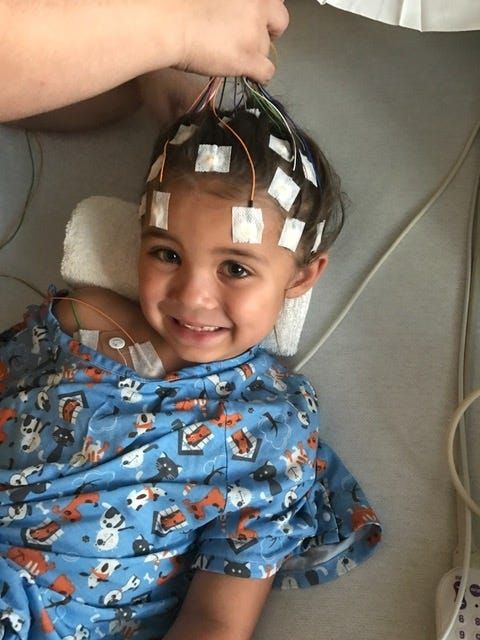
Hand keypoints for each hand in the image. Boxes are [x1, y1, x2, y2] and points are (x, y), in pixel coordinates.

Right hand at [170, 0, 288, 81]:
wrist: (169, 21)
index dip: (265, 8)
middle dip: (270, 29)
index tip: (254, 15)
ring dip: (254, 52)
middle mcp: (259, 3)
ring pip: (267, 48)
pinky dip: (259, 75)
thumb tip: (234, 16)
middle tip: (253, 36)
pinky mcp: (249, 57)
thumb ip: (233, 2)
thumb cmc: (179, 1)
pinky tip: (248, 74)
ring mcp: (255, 31)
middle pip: (280, 19)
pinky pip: (267, 72)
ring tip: (232, 54)